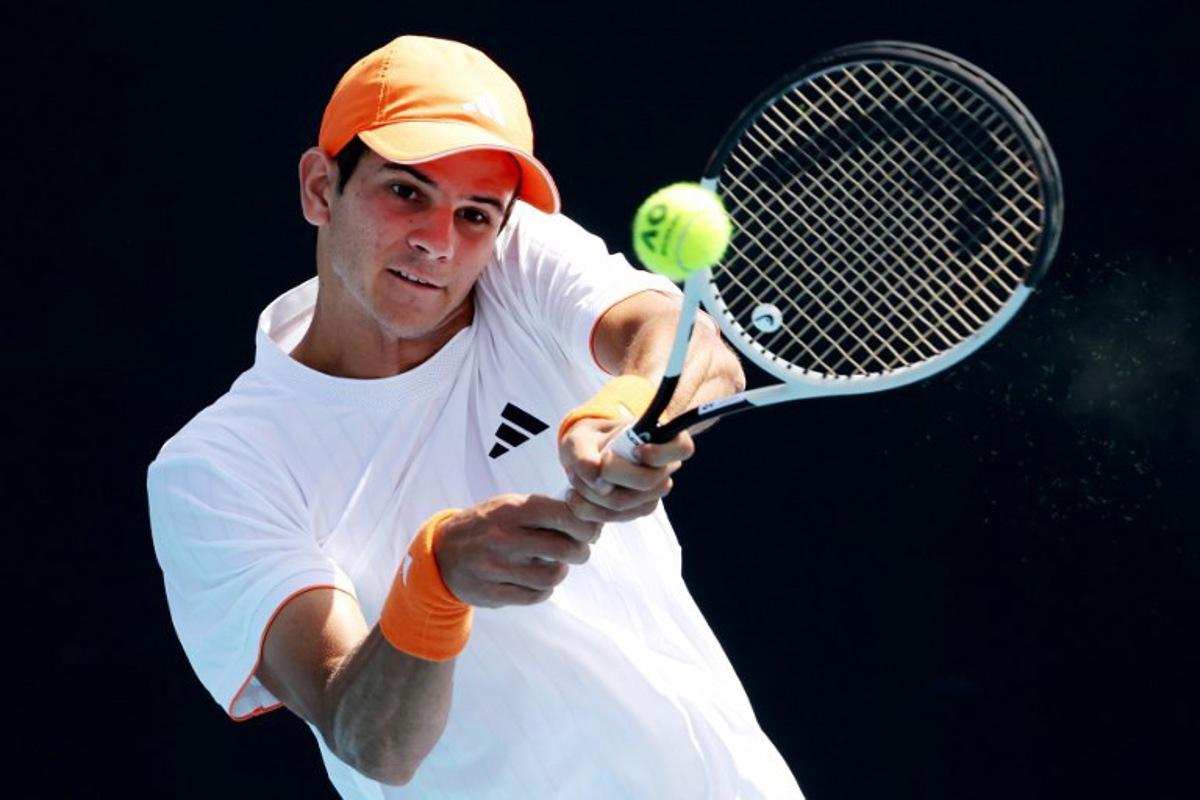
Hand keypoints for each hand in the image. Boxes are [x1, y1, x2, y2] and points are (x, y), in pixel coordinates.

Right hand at [433, 494, 599, 607]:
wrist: (440, 553)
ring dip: (561, 571)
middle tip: (579, 551)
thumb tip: (590, 519)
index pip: (563, 515)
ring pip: (552, 576)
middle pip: (564, 548)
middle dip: (581, 551)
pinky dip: (544, 590)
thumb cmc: (487, 525)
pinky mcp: (491, 593)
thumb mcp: (508, 506)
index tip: (590, 531)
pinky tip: (538, 581)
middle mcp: (503, 538)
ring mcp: (496, 567)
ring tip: (556, 565)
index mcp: (511, 510)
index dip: (585, 526)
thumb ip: (544, 511)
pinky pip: (535, 596)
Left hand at [558, 417, 694, 522]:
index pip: (683, 448)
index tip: (635, 450)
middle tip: (587, 465)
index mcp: (663, 440)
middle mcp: (664, 468)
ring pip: (625, 503)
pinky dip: (588, 509)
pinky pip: (613, 517)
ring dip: (592, 493)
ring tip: (575, 477)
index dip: (660, 453)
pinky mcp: (638, 511)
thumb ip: (583, 452)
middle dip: (609, 474)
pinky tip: (576, 495)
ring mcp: (653, 493)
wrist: (586, 459)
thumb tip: (595, 472)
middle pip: (646, 481)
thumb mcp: (580, 437)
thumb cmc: (591, 442)